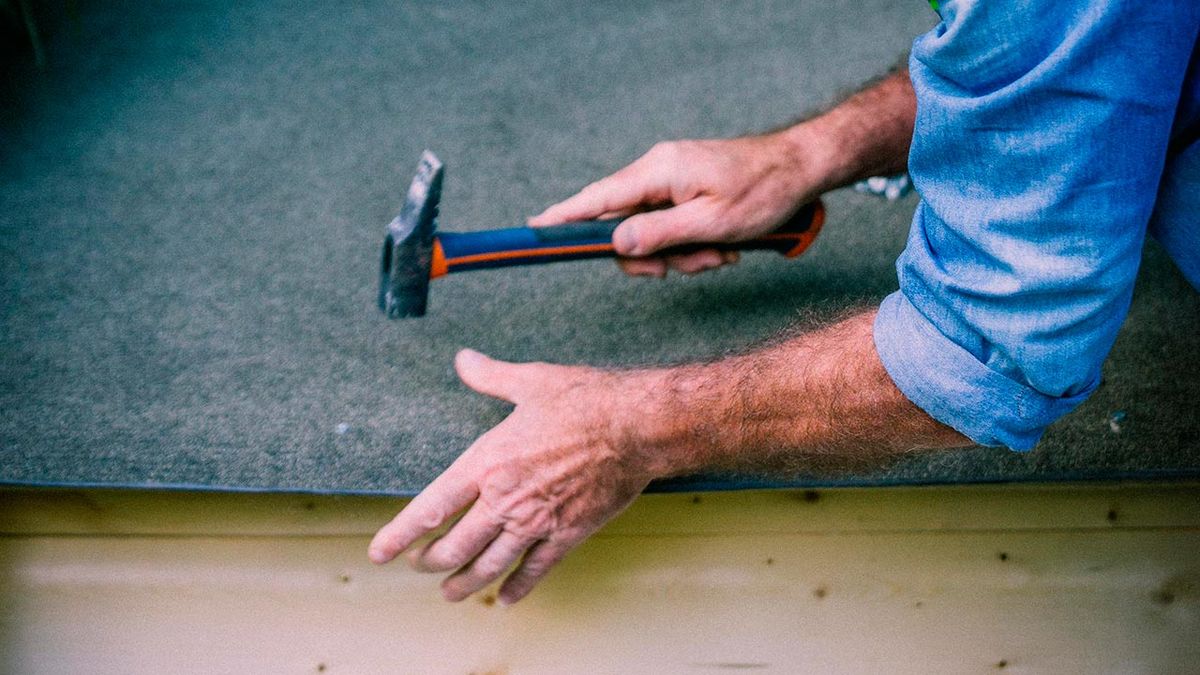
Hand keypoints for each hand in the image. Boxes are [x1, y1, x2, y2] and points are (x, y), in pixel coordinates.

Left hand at [368, 349, 663, 604]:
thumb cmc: (585, 401)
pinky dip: (517, 588)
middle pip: (453, 546)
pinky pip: (535, 570)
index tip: (380, 551)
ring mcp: (536, 522)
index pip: (430, 508)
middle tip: (418, 566)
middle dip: (429, 561)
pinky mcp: (568, 534)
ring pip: (489, 566)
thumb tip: (464, 360)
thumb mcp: (530, 381)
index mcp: (487, 463)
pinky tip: (507, 598)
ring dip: (464, 583)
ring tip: (450, 593)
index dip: (399, 535)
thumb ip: (490, 376)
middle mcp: (505, 499)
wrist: (636, 426)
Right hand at [528, 132, 822, 276]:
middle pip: (624, 226)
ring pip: (652, 232)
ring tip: (721, 254)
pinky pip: (672, 225)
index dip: (564, 216)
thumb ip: (659, 235)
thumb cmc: (763, 192)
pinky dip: (693, 244)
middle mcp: (659, 171)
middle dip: (655, 257)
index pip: (598, 198)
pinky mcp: (686, 189)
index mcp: (659, 171)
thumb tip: (614, 244)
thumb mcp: (712, 223)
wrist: (803, 169)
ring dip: (682, 255)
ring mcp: (672, 180)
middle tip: (689, 267)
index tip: (534, 228)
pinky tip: (723, 247)